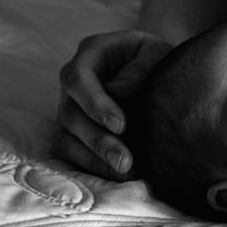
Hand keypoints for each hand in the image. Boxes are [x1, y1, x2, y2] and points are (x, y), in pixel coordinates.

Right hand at [56, 29, 171, 178]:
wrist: (158, 69)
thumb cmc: (157, 56)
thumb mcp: (156, 52)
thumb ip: (140, 67)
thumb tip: (117, 93)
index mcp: (91, 53)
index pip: (79, 79)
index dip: (95, 104)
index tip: (121, 126)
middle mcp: (74, 81)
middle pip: (71, 113)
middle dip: (98, 140)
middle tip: (125, 161)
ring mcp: (71, 106)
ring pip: (68, 136)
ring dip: (95, 157)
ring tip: (126, 172)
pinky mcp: (74, 129)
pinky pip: (71, 150)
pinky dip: (92, 164)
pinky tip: (117, 174)